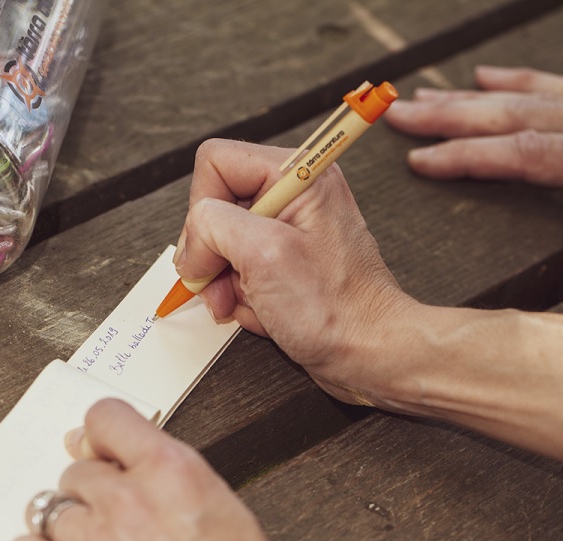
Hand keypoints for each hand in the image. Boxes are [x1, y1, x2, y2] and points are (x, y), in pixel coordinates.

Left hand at [6, 398, 302, 540]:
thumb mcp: (222, 509)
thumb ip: (168, 475)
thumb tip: (122, 459)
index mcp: (172, 471)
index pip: (106, 417)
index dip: (101, 434)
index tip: (100, 446)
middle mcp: (128, 501)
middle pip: (77, 471)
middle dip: (94, 493)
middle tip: (118, 520)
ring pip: (49, 509)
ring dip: (69, 528)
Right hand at [174, 139, 413, 403]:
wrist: (371, 355)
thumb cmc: (336, 309)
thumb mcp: (264, 254)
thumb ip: (213, 225)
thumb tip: (192, 241)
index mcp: (297, 174)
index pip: (215, 163)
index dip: (202, 210)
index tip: (213, 254)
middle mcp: (293, 195)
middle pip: (214, 206)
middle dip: (212, 254)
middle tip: (224, 286)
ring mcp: (289, 229)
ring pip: (221, 243)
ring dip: (225, 282)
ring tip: (250, 303)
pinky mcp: (285, 260)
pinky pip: (238, 268)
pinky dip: (240, 296)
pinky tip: (263, 312)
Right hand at [383, 65, 562, 191]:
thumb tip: (522, 262)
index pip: (524, 153)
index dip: (466, 156)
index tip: (418, 162)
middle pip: (514, 114)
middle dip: (449, 116)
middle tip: (400, 116)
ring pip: (529, 96)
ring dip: (471, 99)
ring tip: (426, 99)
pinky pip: (562, 86)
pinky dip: (518, 81)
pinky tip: (486, 77)